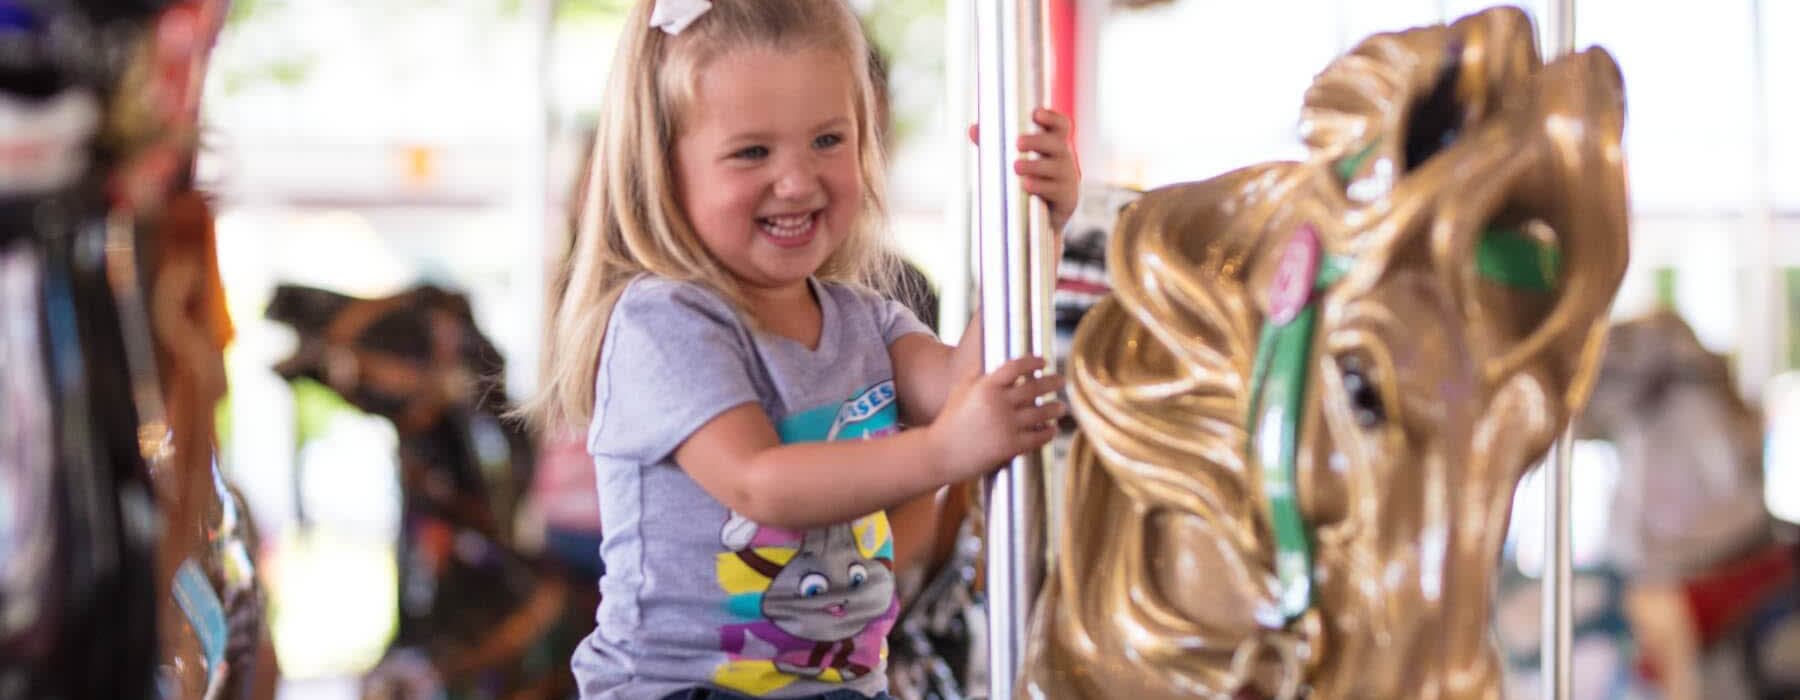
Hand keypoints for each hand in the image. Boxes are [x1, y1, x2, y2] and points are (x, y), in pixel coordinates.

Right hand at [927, 356, 1065, 480]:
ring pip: (1041, 413)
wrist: (940, 453)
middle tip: (1061, 380)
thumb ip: (977, 373)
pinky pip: (1038, 437)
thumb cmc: (949, 420)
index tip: (1043, 361)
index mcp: (986, 387)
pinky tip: (1052, 429)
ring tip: (1061, 406)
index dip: (1033, 362)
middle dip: (1052, 382)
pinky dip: (1048, 432)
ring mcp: (1006, 426)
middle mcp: (998, 403)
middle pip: (1034, 387)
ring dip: (1055, 408)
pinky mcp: (1010, 447)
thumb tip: (992, 359)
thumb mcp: (960, 390)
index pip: (1016, 367)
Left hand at [969, 109, 1082, 235]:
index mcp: (1053, 145)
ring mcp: (1068, 179)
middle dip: (1038, 141)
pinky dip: (1041, 187)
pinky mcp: (1067, 199)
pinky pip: (1055, 191)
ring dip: (1035, 166)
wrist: (1039, 221)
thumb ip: (994, 145)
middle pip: (1056, 144)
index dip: (1051, 117)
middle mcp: (1064, 159)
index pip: (1059, 126)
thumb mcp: (1012, 162)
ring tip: (1016, 166)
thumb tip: (974, 129)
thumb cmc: (1027, 182)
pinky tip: (1027, 186)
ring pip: (1055, 168)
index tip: (1035, 113)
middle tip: (1018, 142)